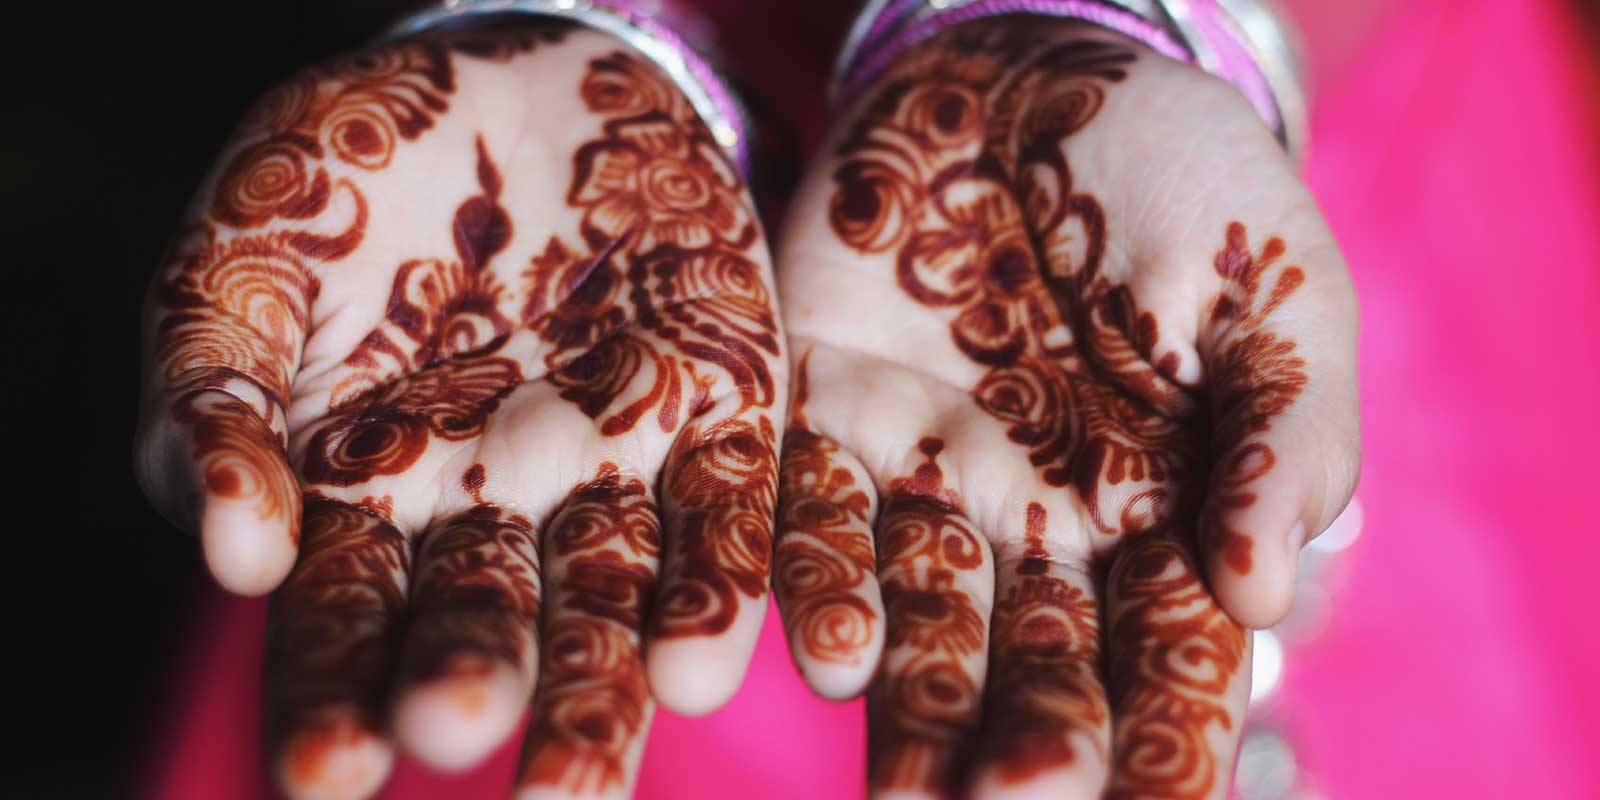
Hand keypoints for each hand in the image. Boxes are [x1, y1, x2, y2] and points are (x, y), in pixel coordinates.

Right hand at [133, 20, 784, 798]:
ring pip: (618, 591)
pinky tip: (721, 657)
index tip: (330, 775)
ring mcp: (613, 465)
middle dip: (484, 684)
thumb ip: (213, 394)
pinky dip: (730, 575)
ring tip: (616, 747)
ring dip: (618, 676)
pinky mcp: (720, 408)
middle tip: (473, 750)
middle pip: (491, 624)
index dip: (331, 693)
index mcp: (364, 490)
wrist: (517, 68)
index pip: (341, 617)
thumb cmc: (352, 166)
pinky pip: (733, 504)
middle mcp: (493, 507)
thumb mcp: (245, 251)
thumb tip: (233, 555)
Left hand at [772, 17, 1357, 798]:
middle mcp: (1034, 520)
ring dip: (909, 706)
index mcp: (1162, 511)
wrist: (1030, 71)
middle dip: (1026, 748)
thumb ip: (1287, 438)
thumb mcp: (1273, 291)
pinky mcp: (821, 413)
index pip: (1172, 658)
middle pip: (1032, 664)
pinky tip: (828, 655)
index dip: (1168, 744)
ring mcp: (924, 473)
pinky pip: (808, 513)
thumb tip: (1271, 601)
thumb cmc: (1182, 180)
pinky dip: (813, 583)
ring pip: (914, 614)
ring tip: (906, 794)